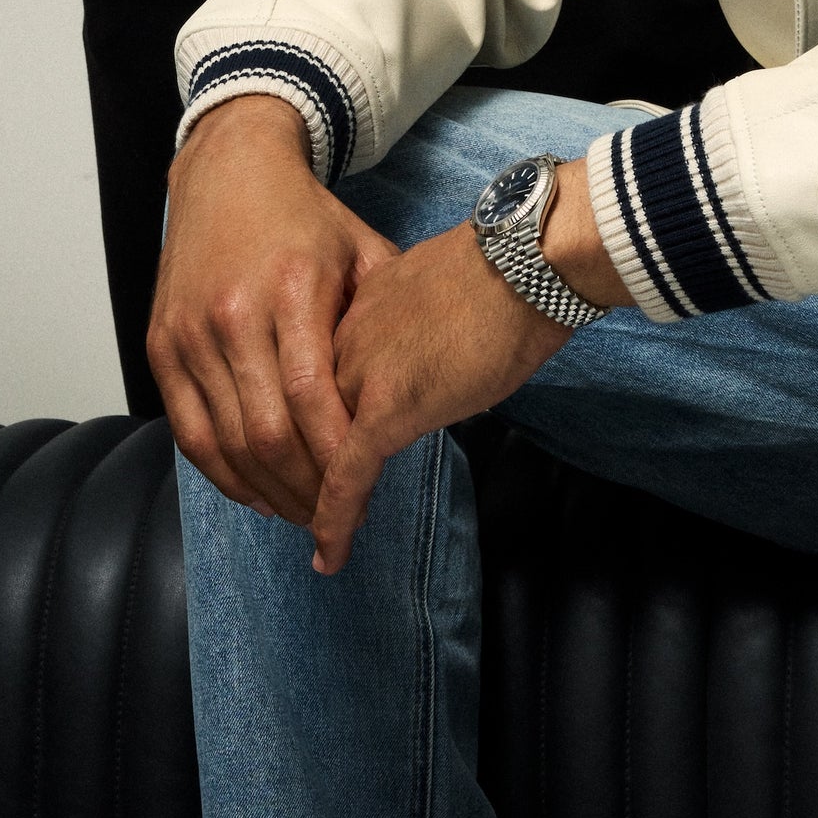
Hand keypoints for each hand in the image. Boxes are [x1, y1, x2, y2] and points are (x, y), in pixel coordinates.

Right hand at [148, 95, 395, 524]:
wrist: (229, 172)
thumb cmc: (305, 217)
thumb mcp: (362, 248)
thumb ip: (385, 315)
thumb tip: (409, 386)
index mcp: (291, 289)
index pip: (312, 395)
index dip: (336, 453)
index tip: (363, 486)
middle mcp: (233, 314)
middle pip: (266, 431)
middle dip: (304, 487)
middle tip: (333, 516)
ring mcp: (189, 333)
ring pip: (224, 441)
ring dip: (264, 490)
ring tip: (299, 512)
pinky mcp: (162, 345)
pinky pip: (188, 431)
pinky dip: (221, 472)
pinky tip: (254, 489)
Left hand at [311, 158, 627, 573]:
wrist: (527, 263)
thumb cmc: (509, 269)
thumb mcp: (442, 290)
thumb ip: (419, 324)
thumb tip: (431, 356)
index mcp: (358, 303)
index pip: (312, 368)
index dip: (305, 413)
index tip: (304, 443)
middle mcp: (345, 336)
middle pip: (298, 411)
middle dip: (293, 461)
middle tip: (290, 503)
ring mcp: (362, 372)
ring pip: (313, 447)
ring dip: (308, 496)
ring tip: (309, 533)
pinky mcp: (387, 408)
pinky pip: (347, 476)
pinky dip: (334, 520)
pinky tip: (331, 554)